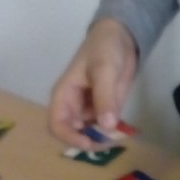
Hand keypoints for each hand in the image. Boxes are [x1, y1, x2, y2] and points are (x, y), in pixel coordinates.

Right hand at [47, 19, 137, 144]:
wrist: (121, 36)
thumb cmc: (104, 48)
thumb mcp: (104, 70)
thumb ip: (104, 97)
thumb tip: (106, 126)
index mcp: (64, 95)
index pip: (56, 124)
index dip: (69, 138)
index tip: (89, 143)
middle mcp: (73, 106)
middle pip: (73, 133)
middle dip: (89, 141)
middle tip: (109, 141)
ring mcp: (88, 108)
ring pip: (89, 133)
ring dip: (102, 139)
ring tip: (119, 136)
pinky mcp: (103, 109)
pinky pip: (104, 127)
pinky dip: (111, 132)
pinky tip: (123, 130)